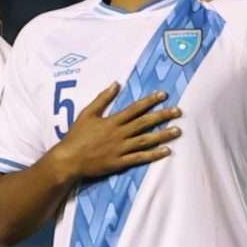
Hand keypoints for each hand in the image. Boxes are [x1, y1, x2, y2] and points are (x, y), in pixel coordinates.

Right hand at [49, 81, 180, 181]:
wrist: (68, 159)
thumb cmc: (76, 136)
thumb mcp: (87, 113)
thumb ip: (102, 99)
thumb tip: (115, 84)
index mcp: (112, 121)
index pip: (135, 108)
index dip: (150, 101)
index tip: (164, 95)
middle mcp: (119, 134)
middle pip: (144, 123)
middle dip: (162, 116)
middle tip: (178, 111)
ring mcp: (120, 149)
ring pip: (146, 140)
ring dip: (163, 135)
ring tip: (177, 130)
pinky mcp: (119, 162)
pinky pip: (140, 158)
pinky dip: (153, 154)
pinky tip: (166, 151)